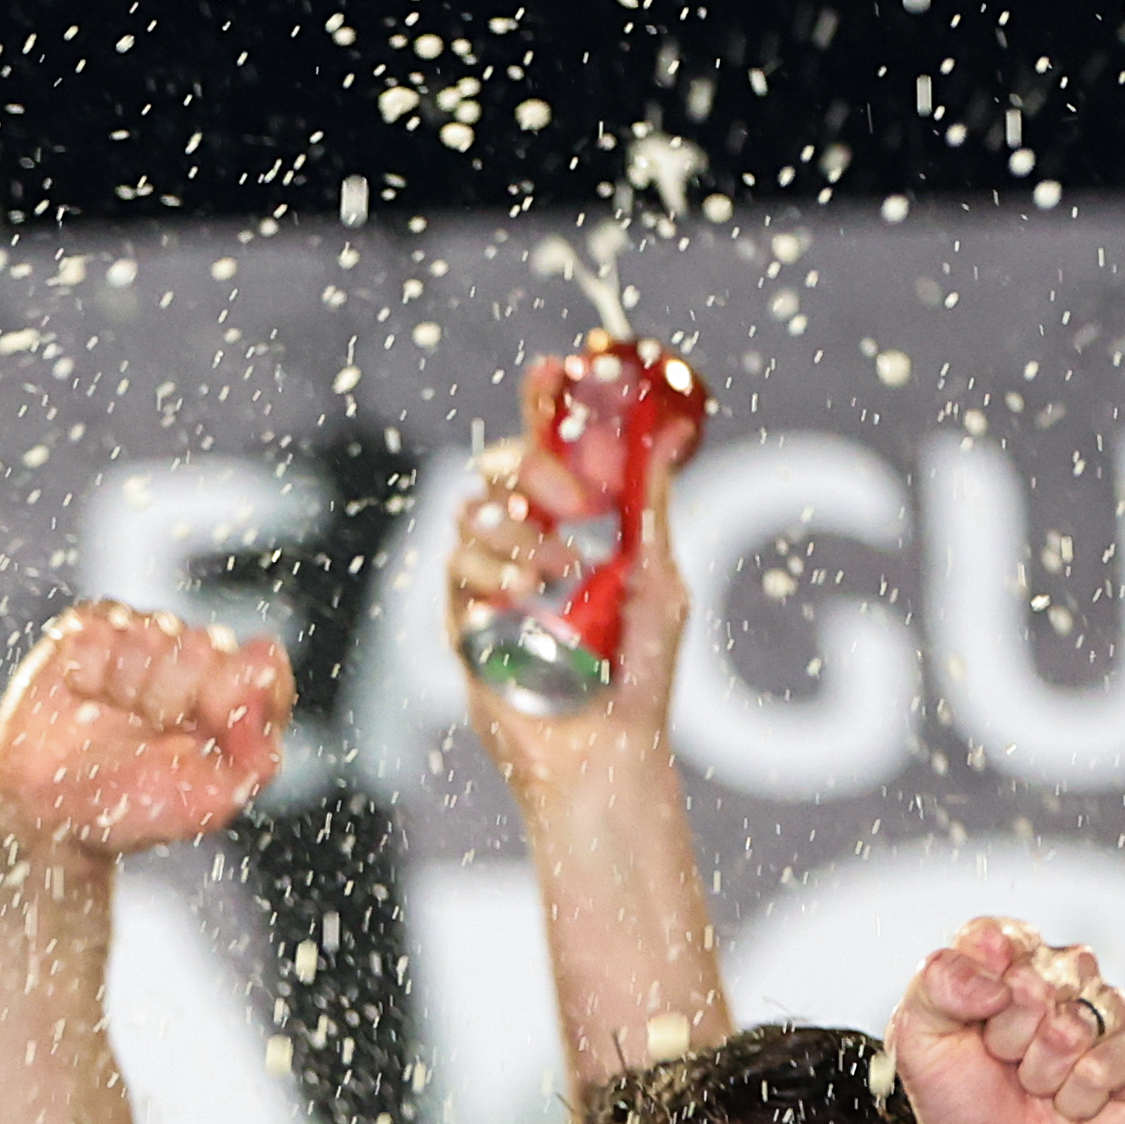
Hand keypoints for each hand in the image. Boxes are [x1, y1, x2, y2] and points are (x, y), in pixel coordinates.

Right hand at [0, 605, 290, 858]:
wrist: (46, 811)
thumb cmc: (127, 810)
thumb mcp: (205, 806)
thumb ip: (254, 759)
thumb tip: (263, 701)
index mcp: (236, 704)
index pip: (262, 664)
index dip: (234, 687)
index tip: (205, 719)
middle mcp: (197, 665)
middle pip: (204, 646)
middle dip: (169, 697)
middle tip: (147, 731)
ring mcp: (146, 642)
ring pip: (152, 633)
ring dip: (125, 685)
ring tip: (109, 717)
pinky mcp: (96, 628)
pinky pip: (102, 622)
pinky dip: (89, 665)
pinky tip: (84, 695)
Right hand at [447, 347, 701, 777]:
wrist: (605, 753)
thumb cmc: (638, 677)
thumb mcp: (659, 579)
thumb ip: (648, 509)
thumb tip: (667, 435)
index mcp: (574, 528)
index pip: (550, 448)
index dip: (545, 404)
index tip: (554, 370)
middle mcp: (526, 547)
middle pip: (499, 470)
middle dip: (532, 468)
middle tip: (571, 499)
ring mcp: (490, 583)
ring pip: (474, 517)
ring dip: (522, 536)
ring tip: (563, 579)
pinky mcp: (462, 625)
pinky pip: (457, 571)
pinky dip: (495, 574)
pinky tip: (529, 601)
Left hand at [887, 919, 1124, 1123]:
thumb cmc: (959, 1107)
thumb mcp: (918, 1040)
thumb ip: (938, 982)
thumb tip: (998, 968)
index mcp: (1007, 963)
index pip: (996, 937)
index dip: (978, 988)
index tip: (971, 1023)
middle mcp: (1062, 978)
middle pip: (1036, 982)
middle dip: (1006, 1039)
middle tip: (1002, 1067)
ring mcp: (1106, 1014)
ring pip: (1074, 1025)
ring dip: (1043, 1073)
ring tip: (1036, 1090)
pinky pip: (1116, 1057)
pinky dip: (1081, 1096)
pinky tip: (1072, 1106)